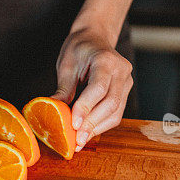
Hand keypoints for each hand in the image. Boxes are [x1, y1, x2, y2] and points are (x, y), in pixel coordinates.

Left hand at [52, 27, 132, 150]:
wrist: (95, 38)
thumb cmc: (79, 49)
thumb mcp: (66, 65)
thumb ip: (63, 89)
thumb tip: (53, 110)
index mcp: (106, 60)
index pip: (99, 88)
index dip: (86, 108)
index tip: (73, 124)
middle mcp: (121, 71)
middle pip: (111, 103)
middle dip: (92, 124)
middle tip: (76, 139)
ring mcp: (126, 82)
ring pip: (116, 112)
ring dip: (97, 128)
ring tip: (80, 140)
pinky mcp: (125, 92)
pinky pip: (116, 113)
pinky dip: (101, 125)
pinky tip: (87, 132)